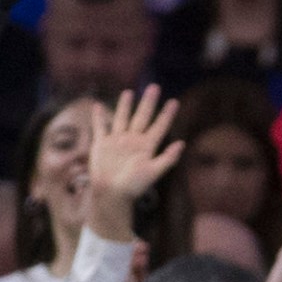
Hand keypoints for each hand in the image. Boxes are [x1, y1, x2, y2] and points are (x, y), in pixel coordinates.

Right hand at [84, 84, 182, 239]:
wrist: (111, 194)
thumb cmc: (133, 186)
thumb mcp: (153, 172)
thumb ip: (168, 158)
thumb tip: (183, 143)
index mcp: (146, 146)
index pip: (159, 127)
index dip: (167, 115)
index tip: (174, 101)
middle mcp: (132, 141)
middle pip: (142, 117)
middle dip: (148, 103)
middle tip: (154, 87)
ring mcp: (117, 141)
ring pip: (122, 118)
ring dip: (125, 106)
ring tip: (129, 92)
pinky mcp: (101, 144)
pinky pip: (100, 127)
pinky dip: (99, 117)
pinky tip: (98, 106)